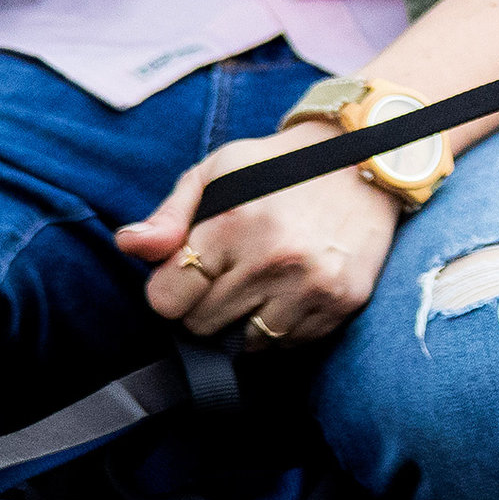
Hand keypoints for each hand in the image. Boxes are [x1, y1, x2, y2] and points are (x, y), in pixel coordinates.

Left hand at [116, 124, 403, 347]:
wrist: (368, 157)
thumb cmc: (282, 166)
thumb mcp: (217, 171)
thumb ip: (169, 215)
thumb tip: (129, 246)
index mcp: (234, 226)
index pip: (167, 300)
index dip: (173, 288)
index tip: (194, 270)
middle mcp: (273, 260)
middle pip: (203, 326)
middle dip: (208, 304)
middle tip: (232, 273)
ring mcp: (312, 285)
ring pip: (248, 342)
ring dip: (247, 321)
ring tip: (264, 283)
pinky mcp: (344, 300)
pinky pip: (293, 342)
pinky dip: (286, 325)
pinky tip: (294, 289)